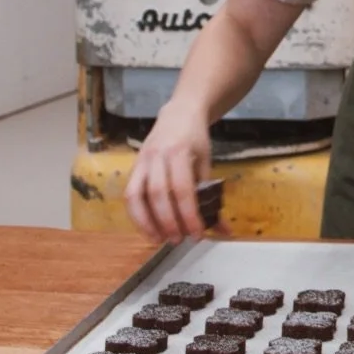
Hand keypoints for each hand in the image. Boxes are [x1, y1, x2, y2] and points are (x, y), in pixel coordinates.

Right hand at [125, 104, 213, 243]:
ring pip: (136, 195)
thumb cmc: (196, 138)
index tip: (197, 234)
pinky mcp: (134, 166)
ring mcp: (142, 160)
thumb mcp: (207, 161)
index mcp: (180, 151)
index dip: (189, 214)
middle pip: (158, 193)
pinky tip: (148, 228)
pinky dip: (137, 215)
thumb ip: (212, 195)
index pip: (182, 188)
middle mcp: (157, 155)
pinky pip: (130, 194)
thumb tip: (223, 229)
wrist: (179, 113)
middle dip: (168, 221)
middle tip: (178, 240)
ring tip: (159, 239)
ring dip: (146, 222)